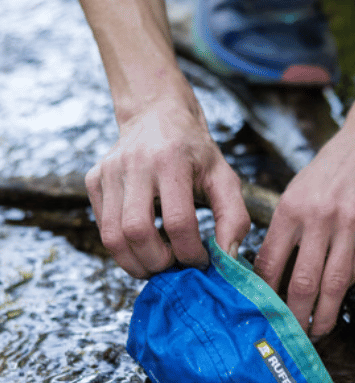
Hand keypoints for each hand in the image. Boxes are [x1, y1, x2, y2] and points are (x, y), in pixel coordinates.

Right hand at [86, 98, 250, 277]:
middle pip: (137, 231)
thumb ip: (234, 217)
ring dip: (135, 263)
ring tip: (158, 265)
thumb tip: (227, 258)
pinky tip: (143, 245)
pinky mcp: (93, 180)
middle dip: (158, 262)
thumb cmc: (196, 153)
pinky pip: (102, 228)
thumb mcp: (225, 178)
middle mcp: (135, 164)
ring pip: (111, 236)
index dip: (190, 252)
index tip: (201, 261)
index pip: (178, 221)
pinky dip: (122, 247)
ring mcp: (108, 171)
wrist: (157, 116)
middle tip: (175, 267)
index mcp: (172, 160)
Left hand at [254, 91, 354, 337]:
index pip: (271, 262)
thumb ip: (289, 226)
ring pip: (334, 284)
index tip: (262, 313)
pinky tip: (339, 299)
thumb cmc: (334, 165)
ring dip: (324, 314)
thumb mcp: (300, 188)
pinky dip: (346, 287)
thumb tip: (276, 268)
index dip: (265, 294)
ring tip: (317, 331)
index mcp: (292, 207)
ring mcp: (350, 225)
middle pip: (302, 282)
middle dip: (294, 316)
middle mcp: (319, 218)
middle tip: (290, 336)